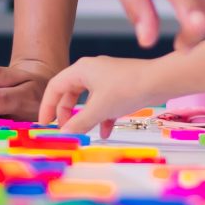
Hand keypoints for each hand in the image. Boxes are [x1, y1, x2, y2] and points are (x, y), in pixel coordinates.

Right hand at [39, 55, 163, 135]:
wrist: (159, 82)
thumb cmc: (126, 89)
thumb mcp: (98, 109)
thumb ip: (78, 123)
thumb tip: (64, 134)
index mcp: (81, 69)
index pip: (55, 87)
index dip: (47, 106)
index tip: (45, 123)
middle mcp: (92, 70)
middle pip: (70, 92)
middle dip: (66, 113)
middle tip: (66, 129)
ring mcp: (107, 77)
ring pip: (88, 99)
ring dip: (85, 116)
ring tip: (84, 132)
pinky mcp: (120, 85)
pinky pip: (104, 102)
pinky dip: (102, 116)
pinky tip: (106, 131)